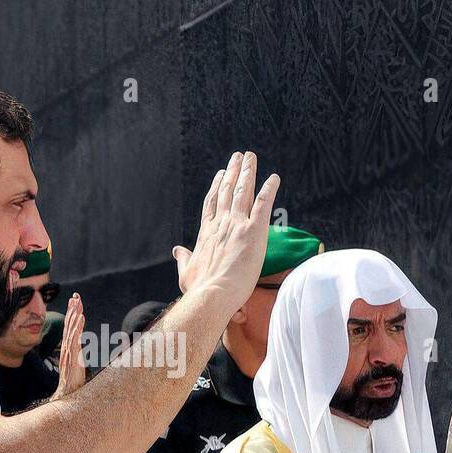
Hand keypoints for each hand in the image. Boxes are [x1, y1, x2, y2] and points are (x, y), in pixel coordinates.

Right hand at [51, 293, 86, 399]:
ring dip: (75, 315)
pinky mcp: (72, 356)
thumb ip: (79, 352)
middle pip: (69, 325)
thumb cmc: (74, 380)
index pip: (70, 326)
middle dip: (72, 310)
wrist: (67, 393)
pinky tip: (81, 318)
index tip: (75, 301)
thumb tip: (81, 345)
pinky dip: (77, 327)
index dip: (72, 313)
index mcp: (68, 347)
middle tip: (76, 296)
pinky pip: (75, 338)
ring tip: (78, 304)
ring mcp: (69, 351)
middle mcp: (67, 347)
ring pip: (71, 329)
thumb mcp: (78, 362)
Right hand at [174, 152, 279, 311]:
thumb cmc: (199, 290)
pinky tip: (274, 178)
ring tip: (251, 157)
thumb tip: (177, 250)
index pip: (211, 204)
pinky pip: (263, 204)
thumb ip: (183, 259)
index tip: (221, 174)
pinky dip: (269, 189)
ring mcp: (237, 225)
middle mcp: (221, 224)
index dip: (216, 187)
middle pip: (227, 191)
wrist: (212, 296)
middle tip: (238, 156)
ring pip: (243, 192)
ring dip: (248, 173)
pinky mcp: (254, 231)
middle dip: (233, 172)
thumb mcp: (186, 273)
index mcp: (206, 233)